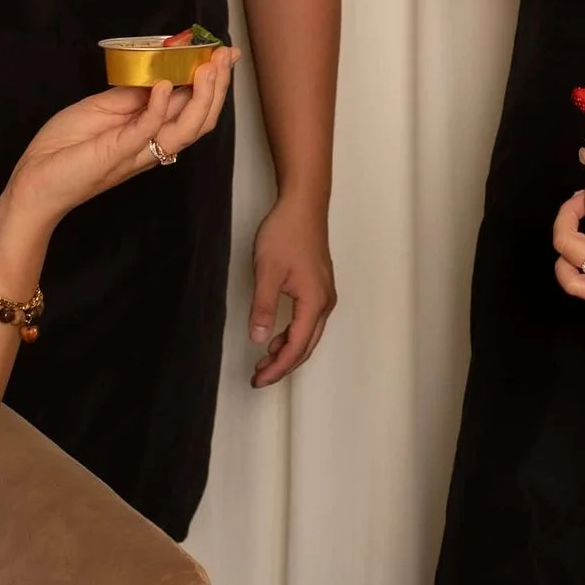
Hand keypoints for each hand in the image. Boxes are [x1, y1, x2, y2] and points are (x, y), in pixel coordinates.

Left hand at [7, 51, 235, 225]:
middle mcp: (151, 146)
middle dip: (218, 86)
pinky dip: (159, 108)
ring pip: (186, 130)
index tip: (223, 53)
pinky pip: (145, 132)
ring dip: (202, 97)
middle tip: (226, 56)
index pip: (192, 108)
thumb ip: (132, 96)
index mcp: (150, 134)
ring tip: (208, 67)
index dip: (212, 82)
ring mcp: (136, 152)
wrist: (33, 182)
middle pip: (200, 120)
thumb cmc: (64, 149)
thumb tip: (159, 75)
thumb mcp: (101, 110)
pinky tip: (164, 84)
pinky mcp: (116, 154)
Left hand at [247, 197, 335, 386]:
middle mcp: (325, 302)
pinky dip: (293, 334)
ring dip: (288, 350)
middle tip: (259, 376)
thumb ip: (263, 308)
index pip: (296, 347)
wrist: (303, 205)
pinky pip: (309, 321)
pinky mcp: (319, 286)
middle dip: (283, 365)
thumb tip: (259, 339)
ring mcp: (325, 294)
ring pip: (308, 334)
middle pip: (306, 346)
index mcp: (314, 302)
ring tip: (264, 360)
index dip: (277, 368)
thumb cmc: (286, 233)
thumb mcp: (267, 272)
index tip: (259, 379)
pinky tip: (277, 335)